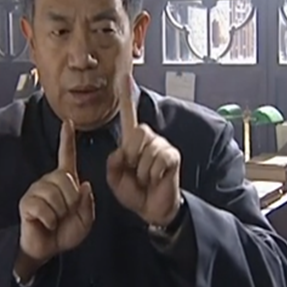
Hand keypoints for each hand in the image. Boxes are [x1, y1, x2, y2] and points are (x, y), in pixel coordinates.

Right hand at [16, 119, 94, 277]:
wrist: (47, 249)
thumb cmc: (64, 232)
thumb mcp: (85, 220)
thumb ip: (88, 203)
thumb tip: (84, 184)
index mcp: (64, 181)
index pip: (66, 156)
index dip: (67, 139)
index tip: (68, 122)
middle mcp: (49, 181)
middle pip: (67, 180)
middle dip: (71, 202)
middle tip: (65, 215)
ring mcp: (36, 190)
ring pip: (56, 195)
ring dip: (60, 213)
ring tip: (54, 220)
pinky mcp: (26, 202)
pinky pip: (43, 207)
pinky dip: (49, 220)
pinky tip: (45, 224)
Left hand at [107, 74, 181, 227]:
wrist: (152, 209)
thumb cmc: (136, 193)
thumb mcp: (116, 179)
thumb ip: (114, 163)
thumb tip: (122, 151)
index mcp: (133, 142)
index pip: (129, 115)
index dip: (127, 97)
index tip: (125, 77)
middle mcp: (149, 140)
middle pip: (137, 132)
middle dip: (131, 154)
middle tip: (135, 171)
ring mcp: (163, 147)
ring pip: (146, 150)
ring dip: (142, 170)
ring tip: (146, 178)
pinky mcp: (172, 157)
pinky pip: (158, 160)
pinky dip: (153, 174)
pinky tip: (156, 178)